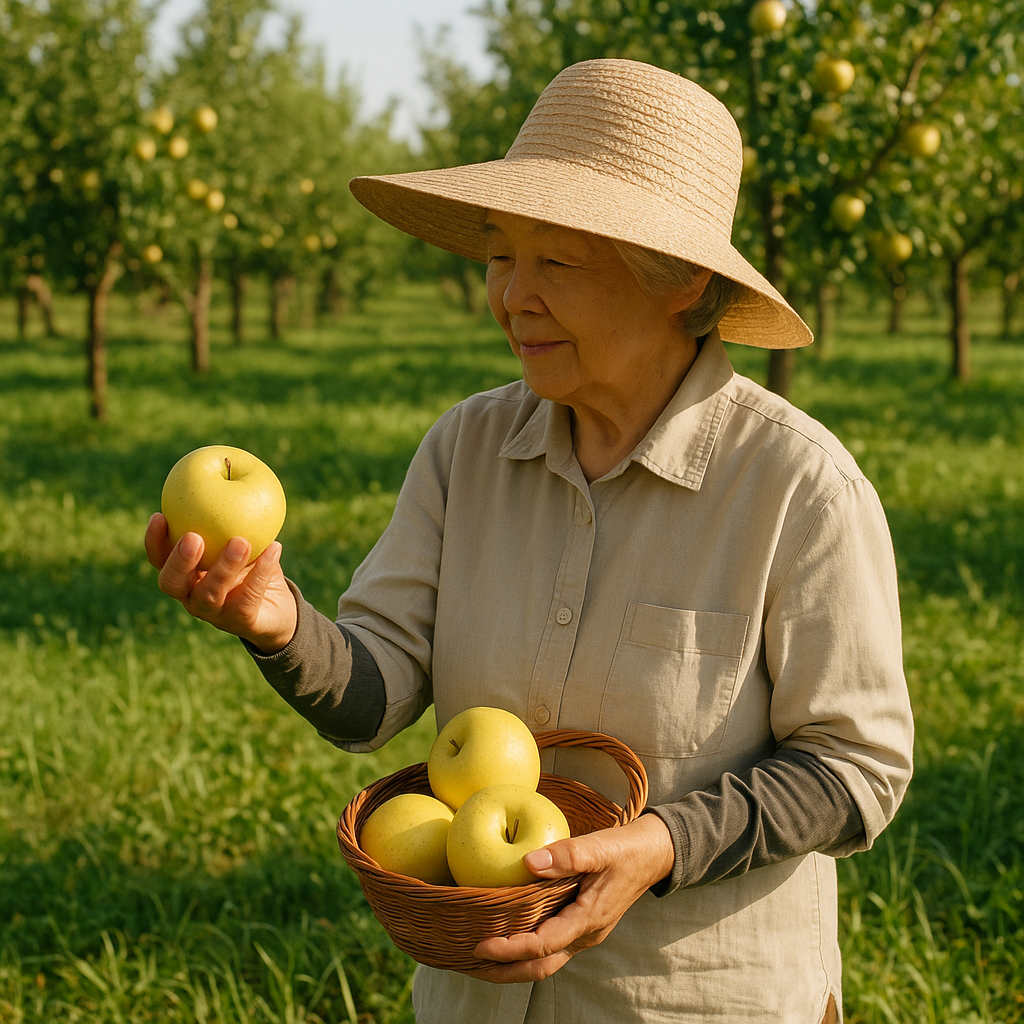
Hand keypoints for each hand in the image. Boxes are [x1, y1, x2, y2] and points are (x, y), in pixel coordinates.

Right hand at [145, 512, 296, 652]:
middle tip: (194, 537)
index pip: (158, 559)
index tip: (160, 515)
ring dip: (225, 566)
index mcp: (184, 574)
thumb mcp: (242, 535)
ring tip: (241, 541)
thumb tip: (230, 466)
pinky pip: (249, 597)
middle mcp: (191, 595)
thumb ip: (230, 513)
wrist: (278, 607)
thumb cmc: (253, 563)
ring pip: (210, 593)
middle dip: (179, 560)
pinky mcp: (240, 622)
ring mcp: (214, 613)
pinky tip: (274, 548)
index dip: (154, 541)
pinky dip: (261, 571)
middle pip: (171, 583)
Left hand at [467, 812, 674, 983]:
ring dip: (514, 965)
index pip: (542, 945)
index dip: (509, 949)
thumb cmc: (627, 849)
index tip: (480, 945)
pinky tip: (509, 935)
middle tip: (470, 963)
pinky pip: (551, 946)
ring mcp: (585, 932)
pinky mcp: (583, 924)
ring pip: (546, 961)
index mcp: (588, 919)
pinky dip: (526, 949)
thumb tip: (528, 862)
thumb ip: (566, 855)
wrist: (655, 853)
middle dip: (505, 971)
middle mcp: (585, 934)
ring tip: (481, 959)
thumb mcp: (600, 847)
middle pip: (541, 967)